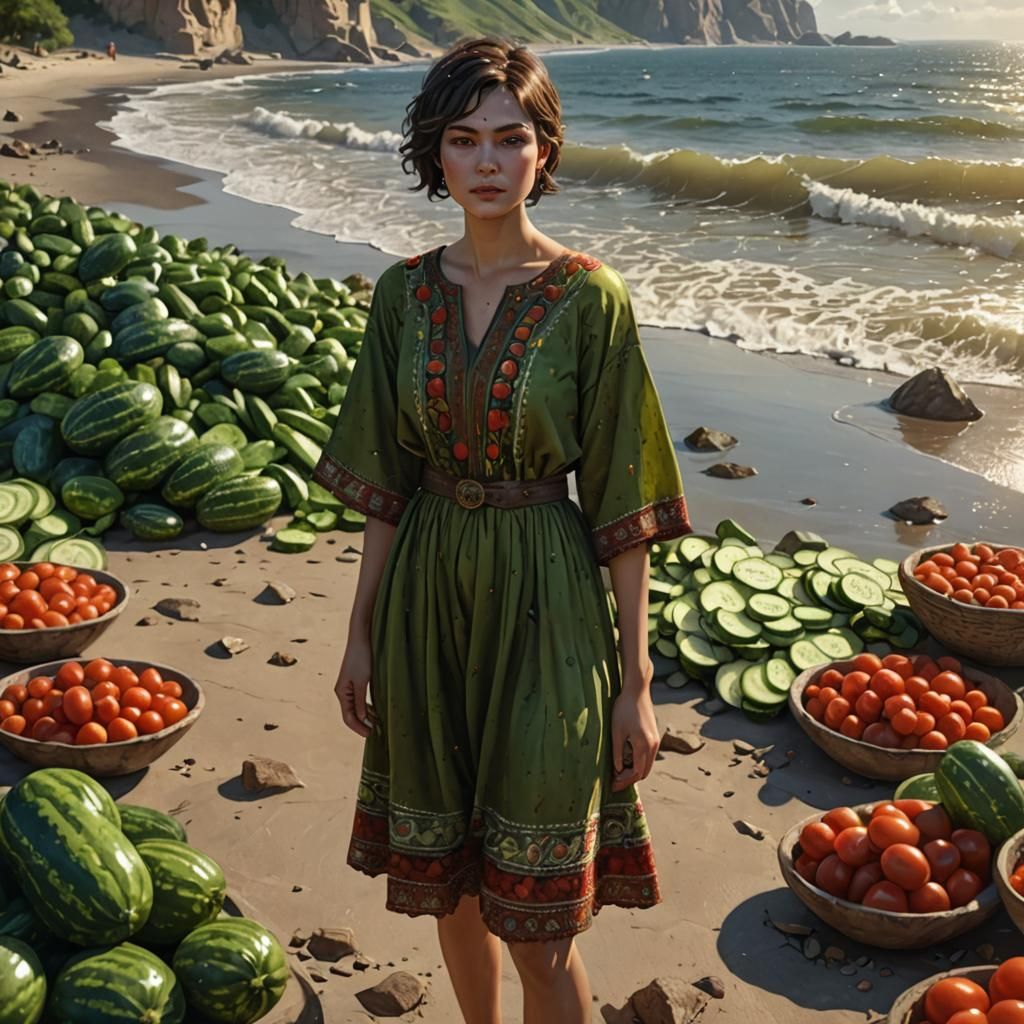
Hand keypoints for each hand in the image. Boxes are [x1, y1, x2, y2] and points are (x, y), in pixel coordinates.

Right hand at [335, 639, 376, 738]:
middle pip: (350, 714)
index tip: (370, 735)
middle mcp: (342, 692)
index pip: (348, 717)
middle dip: (362, 724)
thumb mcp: (363, 682)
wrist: (360, 639)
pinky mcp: (355, 682)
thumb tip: (361, 717)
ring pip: (355, 708)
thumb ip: (360, 701)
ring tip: (378, 724)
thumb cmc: (361, 659)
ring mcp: (348, 687)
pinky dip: (367, 708)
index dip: (358, 728)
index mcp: (341, 692)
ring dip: (365, 717)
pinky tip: (375, 712)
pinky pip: (359, 700)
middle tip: (376, 733)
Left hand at [610, 669, 659, 792]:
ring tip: (619, 773)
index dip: (624, 781)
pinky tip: (627, 761)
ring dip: (635, 771)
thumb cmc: (624, 709)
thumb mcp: (616, 731)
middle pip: (643, 772)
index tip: (613, 785)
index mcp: (643, 745)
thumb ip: (618, 752)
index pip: (636, 772)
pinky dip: (639, 762)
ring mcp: (656, 741)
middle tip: (614, 782)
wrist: (637, 691)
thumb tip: (618, 769)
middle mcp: (653, 745)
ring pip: (647, 765)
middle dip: (629, 779)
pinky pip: (648, 756)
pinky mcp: (655, 736)